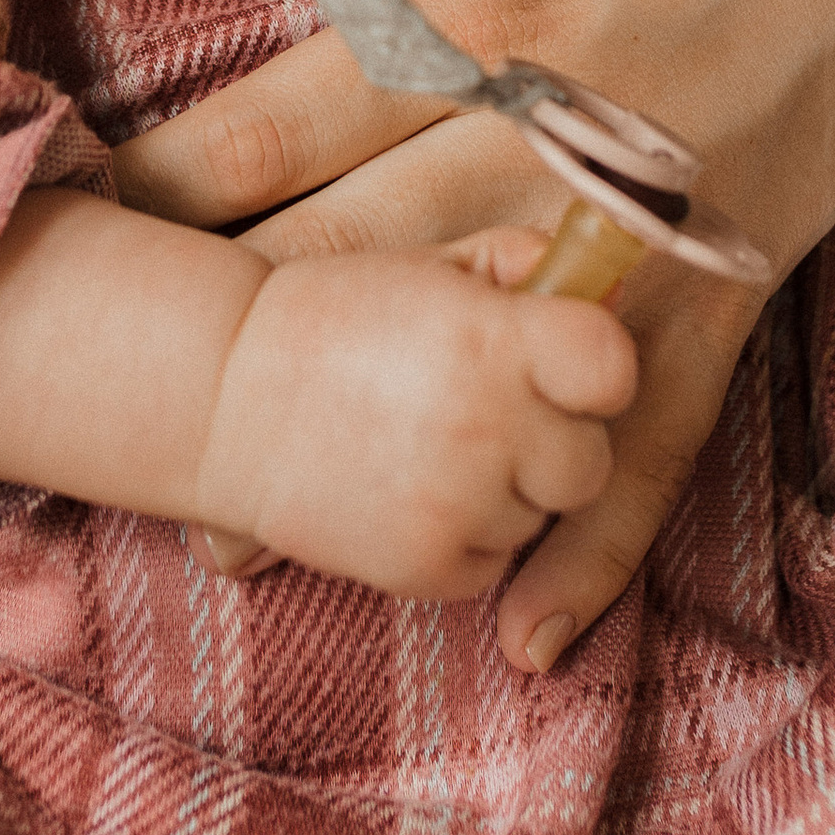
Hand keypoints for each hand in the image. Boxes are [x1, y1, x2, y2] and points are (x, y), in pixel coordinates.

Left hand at [118, 0, 834, 666]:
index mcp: (497, 27)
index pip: (292, 116)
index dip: (176, 179)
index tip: (79, 224)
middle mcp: (547, 157)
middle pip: (353, 266)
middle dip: (226, 344)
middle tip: (101, 417)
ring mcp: (634, 255)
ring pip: (469, 375)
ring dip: (365, 466)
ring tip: (244, 549)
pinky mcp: (715, 313)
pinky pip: (648, 446)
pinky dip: (593, 545)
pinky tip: (523, 628)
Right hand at [196, 227, 634, 595]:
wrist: (220, 395)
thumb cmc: (330, 316)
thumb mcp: (428, 266)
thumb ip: (521, 266)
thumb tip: (603, 288)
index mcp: (496, 339)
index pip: (614, 368)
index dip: (596, 369)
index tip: (566, 366)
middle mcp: (490, 426)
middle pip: (590, 461)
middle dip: (553, 440)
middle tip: (489, 412)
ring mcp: (460, 505)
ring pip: (538, 517)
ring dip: (505, 490)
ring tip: (431, 446)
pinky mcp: (427, 568)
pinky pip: (490, 564)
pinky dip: (462, 537)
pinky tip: (408, 488)